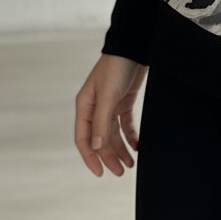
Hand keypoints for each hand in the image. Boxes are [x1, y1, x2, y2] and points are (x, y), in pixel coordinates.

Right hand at [74, 54, 147, 176]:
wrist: (134, 46)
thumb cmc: (117, 67)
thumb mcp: (108, 96)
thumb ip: (102, 122)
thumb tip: (96, 147)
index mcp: (84, 106)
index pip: (83, 139)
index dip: (91, 157)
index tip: (101, 173)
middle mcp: (95, 107)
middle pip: (100, 139)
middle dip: (109, 157)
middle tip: (121, 173)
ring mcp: (109, 105)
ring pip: (113, 134)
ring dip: (121, 149)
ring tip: (131, 164)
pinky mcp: (124, 101)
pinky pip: (125, 124)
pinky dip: (131, 136)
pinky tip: (138, 146)